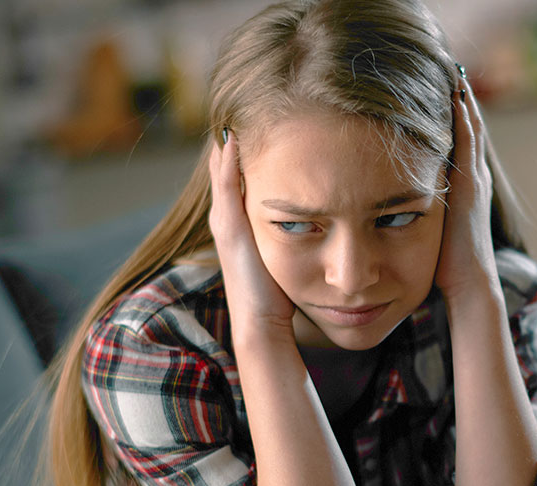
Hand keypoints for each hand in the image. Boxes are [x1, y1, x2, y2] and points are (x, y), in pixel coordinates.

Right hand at [209, 130, 296, 340]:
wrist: (263, 323)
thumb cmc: (278, 296)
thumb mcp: (286, 257)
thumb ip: (293, 236)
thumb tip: (314, 221)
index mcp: (239, 227)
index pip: (238, 182)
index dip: (244, 157)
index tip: (258, 128)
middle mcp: (227, 222)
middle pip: (225, 172)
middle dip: (232, 144)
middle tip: (238, 111)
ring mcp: (226, 225)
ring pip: (221, 175)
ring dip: (227, 146)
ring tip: (234, 116)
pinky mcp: (231, 230)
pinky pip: (226, 188)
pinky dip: (228, 164)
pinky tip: (234, 139)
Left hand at [435, 79, 498, 302]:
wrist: (468, 285)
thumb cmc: (445, 268)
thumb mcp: (428, 230)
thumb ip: (416, 211)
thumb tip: (391, 204)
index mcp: (463, 190)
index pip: (458, 144)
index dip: (452, 117)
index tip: (439, 91)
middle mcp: (473, 180)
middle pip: (468, 128)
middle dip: (460, 99)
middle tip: (450, 68)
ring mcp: (475, 181)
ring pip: (471, 129)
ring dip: (464, 100)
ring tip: (454, 70)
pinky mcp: (471, 186)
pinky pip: (468, 143)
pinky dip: (465, 117)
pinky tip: (457, 95)